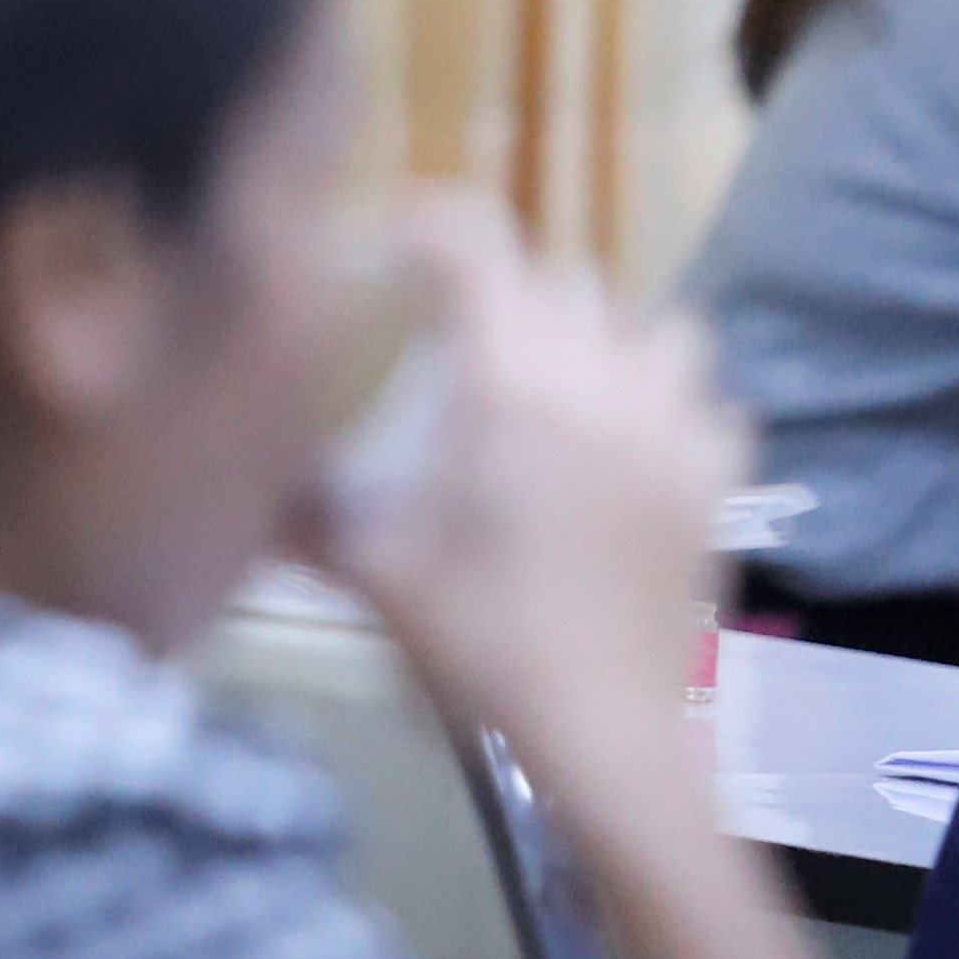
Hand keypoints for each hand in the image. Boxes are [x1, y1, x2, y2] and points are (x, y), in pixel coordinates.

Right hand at [310, 191, 739, 797]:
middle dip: (516, 292)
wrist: (606, 734)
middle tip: (473, 343)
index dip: (431, 225)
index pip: (476, 242)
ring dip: (615, 337)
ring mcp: (672, 426)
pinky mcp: (718, 480)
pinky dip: (679, 408)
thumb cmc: (483, 642)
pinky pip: (712, 404)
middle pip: (565, 275)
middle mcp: (598, 378)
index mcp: (509, 380)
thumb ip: (304, 514)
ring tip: (575, 384)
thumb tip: (240, 486)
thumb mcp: (376, 573)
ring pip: (660, 324)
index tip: (396, 250)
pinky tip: (644, 447)